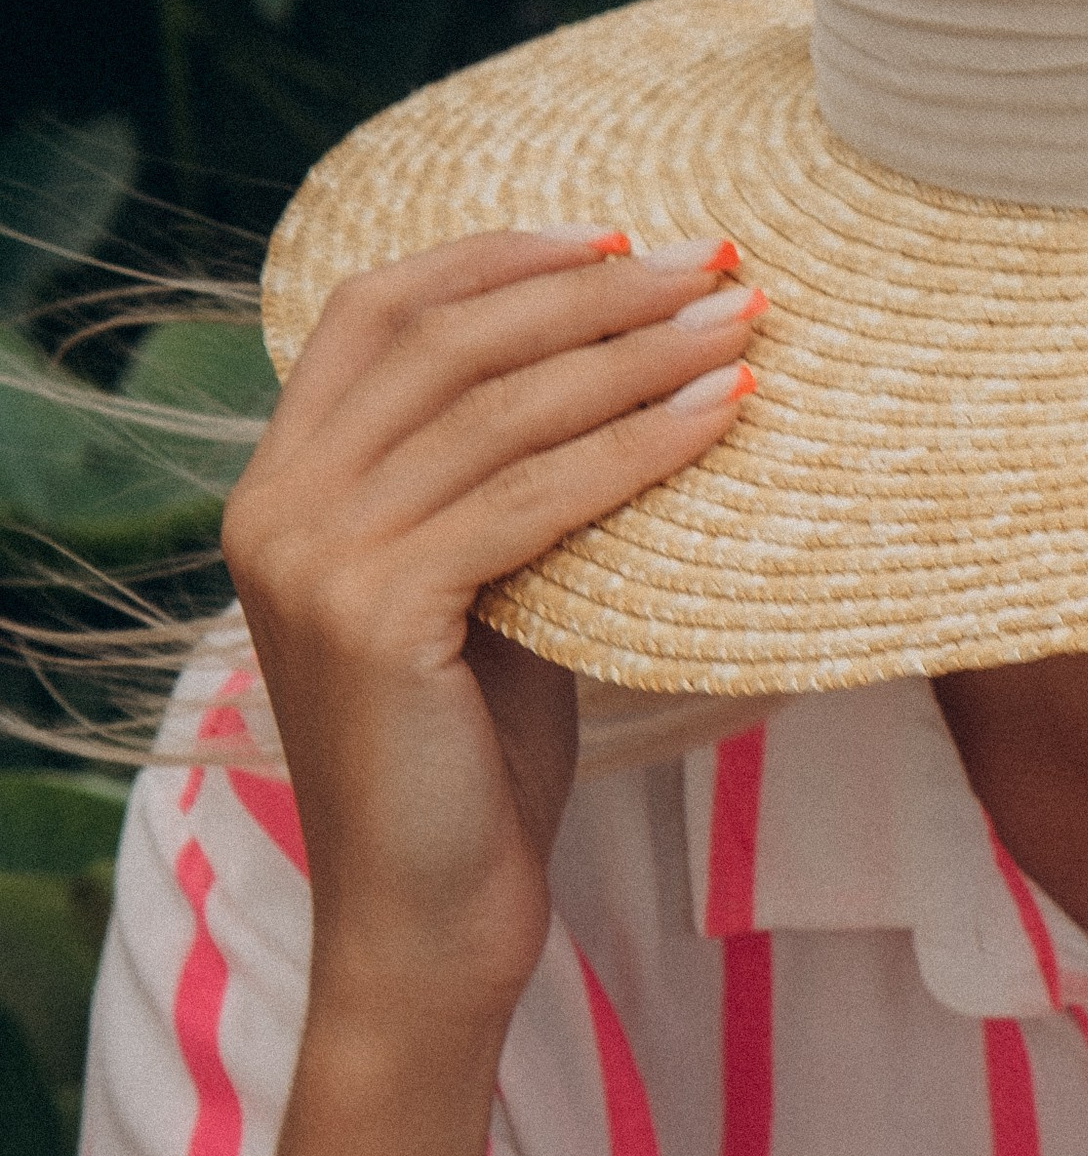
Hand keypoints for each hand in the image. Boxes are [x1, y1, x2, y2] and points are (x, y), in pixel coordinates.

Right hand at [221, 227, 758, 1047]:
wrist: (426, 923)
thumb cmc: (473, 760)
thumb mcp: (482, 592)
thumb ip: (508, 487)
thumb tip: (635, 365)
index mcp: (282, 482)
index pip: (378, 308)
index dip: (499, 255)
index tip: (619, 232)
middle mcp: (276, 505)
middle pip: (448, 338)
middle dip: (594, 289)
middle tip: (717, 258)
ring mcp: (313, 559)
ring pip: (499, 410)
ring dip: (636, 352)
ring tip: (743, 323)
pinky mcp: (373, 615)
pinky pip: (531, 500)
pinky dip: (636, 447)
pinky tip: (723, 418)